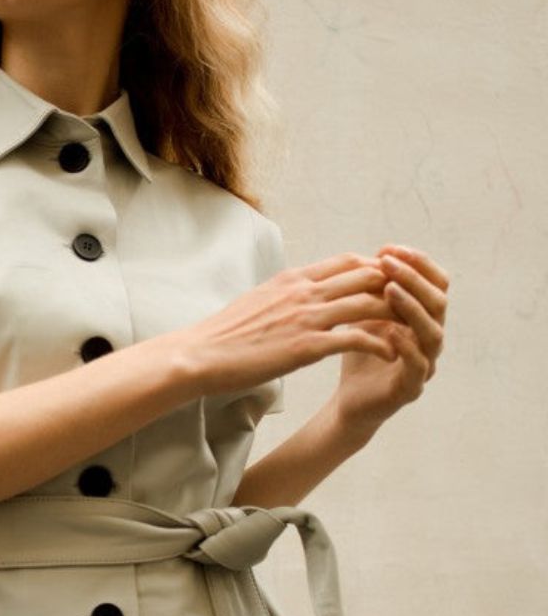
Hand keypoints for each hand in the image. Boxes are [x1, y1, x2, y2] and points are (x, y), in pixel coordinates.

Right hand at [182, 251, 403, 401]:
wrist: (201, 354)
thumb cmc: (224, 334)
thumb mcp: (258, 300)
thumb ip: (284, 293)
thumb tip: (296, 291)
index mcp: (293, 279)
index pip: (348, 262)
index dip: (377, 268)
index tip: (393, 282)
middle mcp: (304, 291)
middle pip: (366, 275)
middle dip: (395, 286)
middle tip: (415, 301)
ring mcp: (306, 317)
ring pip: (368, 303)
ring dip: (396, 314)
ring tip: (413, 327)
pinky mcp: (307, 346)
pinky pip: (356, 338)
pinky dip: (380, 343)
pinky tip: (392, 353)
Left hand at [332, 243, 448, 435]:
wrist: (348, 399)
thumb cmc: (360, 352)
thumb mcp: (365, 313)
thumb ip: (375, 289)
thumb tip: (377, 255)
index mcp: (424, 317)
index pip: (435, 283)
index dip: (417, 263)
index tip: (388, 248)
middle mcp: (431, 338)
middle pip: (438, 301)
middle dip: (414, 278)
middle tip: (388, 263)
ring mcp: (426, 364)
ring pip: (433, 332)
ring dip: (412, 307)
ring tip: (389, 289)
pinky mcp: (411, 388)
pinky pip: (418, 365)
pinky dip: (406, 346)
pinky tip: (389, 331)